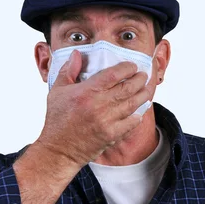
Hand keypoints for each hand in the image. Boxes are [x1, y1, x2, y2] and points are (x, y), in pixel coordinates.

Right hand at [35, 50, 150, 165]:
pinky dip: (138, 115)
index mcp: (86, 92)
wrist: (59, 149)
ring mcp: (107, 121)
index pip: (113, 74)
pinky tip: (141, 109)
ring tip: (147, 88)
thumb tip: (77, 54)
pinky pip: (131, 122)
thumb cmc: (57, 119)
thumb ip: (68, 71)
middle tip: (143, 75)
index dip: (127, 68)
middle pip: (128, 88)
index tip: (132, 66)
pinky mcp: (112, 135)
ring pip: (133, 104)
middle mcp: (98, 105)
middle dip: (139, 79)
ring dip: (143, 94)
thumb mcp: (57, 91)